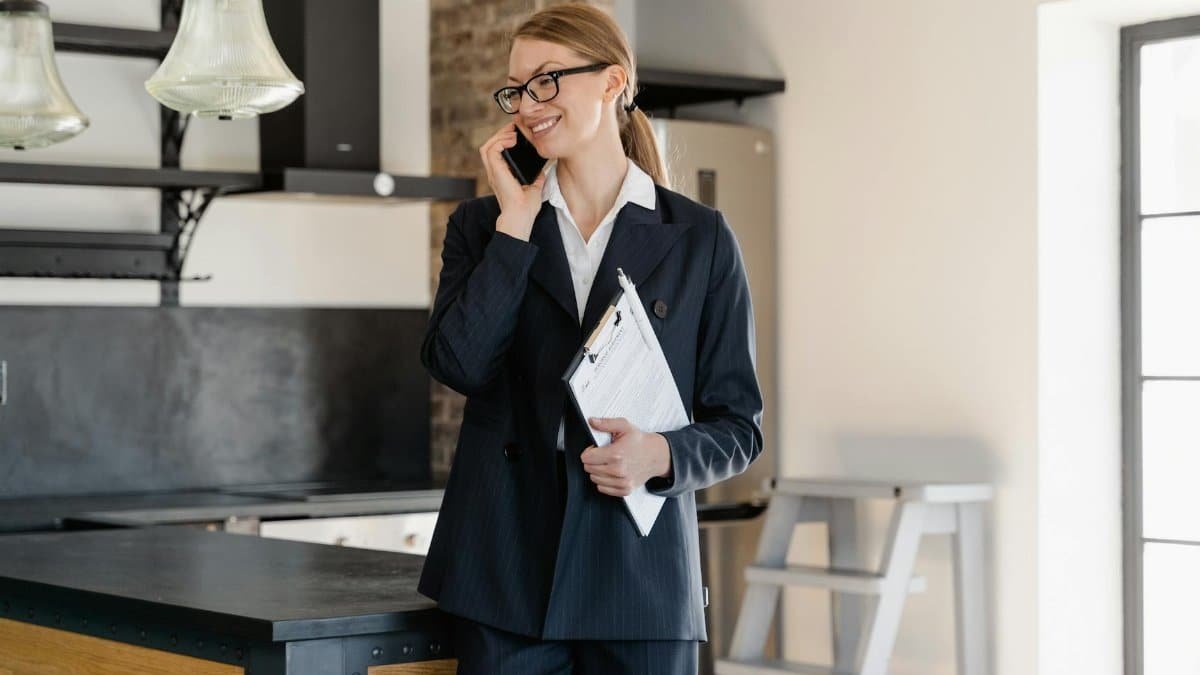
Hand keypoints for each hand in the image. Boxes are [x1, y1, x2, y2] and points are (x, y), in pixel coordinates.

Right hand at [478, 122, 547, 239]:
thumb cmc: (526, 208)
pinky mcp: (495, 171)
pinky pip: (491, 149)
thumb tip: (542, 171)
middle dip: (502, 134)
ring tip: (514, 134)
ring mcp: (493, 171)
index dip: (505, 140)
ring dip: (500, 136)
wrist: (521, 216)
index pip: (497, 152)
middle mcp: (495, 172)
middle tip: (515, 128)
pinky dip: (501, 142)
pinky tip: (513, 141)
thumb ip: (536, 178)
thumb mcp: (535, 188)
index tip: (518, 133)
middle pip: (490, 145)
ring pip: (487, 146)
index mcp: (502, 175)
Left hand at [580, 417, 671, 496]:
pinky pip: (602, 488)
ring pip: (594, 479)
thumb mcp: (624, 426)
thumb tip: (592, 421)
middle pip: (589, 469)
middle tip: (604, 454)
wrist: (656, 455)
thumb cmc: (639, 441)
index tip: (596, 449)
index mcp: (616, 454)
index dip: (589, 451)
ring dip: (598, 471)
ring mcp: (623, 482)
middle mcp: (619, 470)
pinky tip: (612, 472)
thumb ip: (606, 423)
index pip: (586, 458)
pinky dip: (604, 481)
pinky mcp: (625, 489)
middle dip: (593, 461)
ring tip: (609, 463)